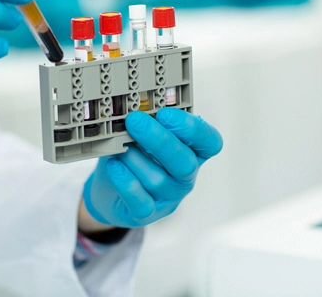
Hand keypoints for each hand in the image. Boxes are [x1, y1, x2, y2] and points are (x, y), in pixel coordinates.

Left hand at [82, 108, 222, 227]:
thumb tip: (138, 108)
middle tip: (135, 121)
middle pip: (184, 162)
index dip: (193, 129)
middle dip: (160, 140)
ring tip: (119, 145)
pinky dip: (127, 183)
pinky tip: (115, 166)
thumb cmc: (134, 157)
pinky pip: (141, 202)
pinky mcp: (146, 214)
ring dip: (136, 158)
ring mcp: (167, 198)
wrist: (111, 193)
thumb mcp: (144, 137)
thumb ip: (149, 123)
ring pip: (158, 180)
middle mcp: (185, 176)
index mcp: (192, 152)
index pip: (209, 143)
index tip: (166, 113)